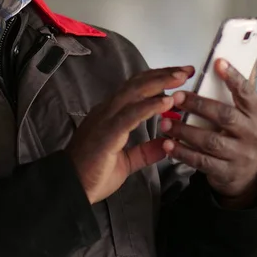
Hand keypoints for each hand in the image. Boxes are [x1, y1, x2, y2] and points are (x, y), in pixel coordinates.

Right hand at [66, 65, 193, 203]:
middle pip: (137, 84)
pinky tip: (166, 101)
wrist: (71, 187)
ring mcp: (106, 119)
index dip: (157, 79)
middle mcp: (107, 111)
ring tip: (180, 78)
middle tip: (186, 69)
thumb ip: (145, 151)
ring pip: (134, 93)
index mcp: (110, 115)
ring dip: (159, 83)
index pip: (135, 89)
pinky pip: (131, 114)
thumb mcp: (126, 162)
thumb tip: (166, 144)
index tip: (179, 76)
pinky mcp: (108, 132)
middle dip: (162, 74)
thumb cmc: (93, 175)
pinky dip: (150, 106)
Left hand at [161, 59, 256, 208]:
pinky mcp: (225, 172)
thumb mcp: (245, 114)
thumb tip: (233, 57)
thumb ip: (236, 90)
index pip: (247, 92)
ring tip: (164, 122)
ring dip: (184, 130)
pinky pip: (201, 162)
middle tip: (175, 97)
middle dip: (198, 105)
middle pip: (225, 116)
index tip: (217, 62)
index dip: (234, 77)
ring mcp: (239, 155)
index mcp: (256, 114)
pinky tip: (166, 144)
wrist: (249, 175)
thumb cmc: (240, 134)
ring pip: (210, 141)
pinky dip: (182, 152)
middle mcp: (251, 134)